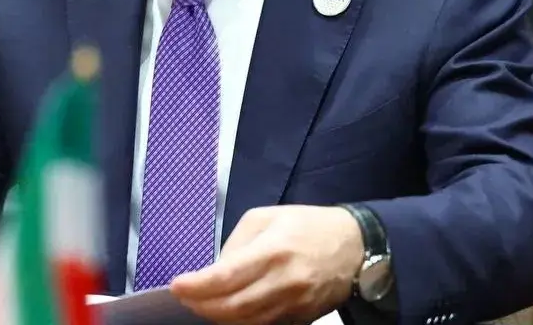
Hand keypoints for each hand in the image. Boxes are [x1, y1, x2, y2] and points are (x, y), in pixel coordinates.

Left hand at [170, 205, 362, 324]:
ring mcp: (295, 304)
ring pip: (247, 322)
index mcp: (273, 251)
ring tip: (201, 305)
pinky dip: (241, 322)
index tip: (177, 286)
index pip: (226, 276)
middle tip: (185, 298)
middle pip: (233, 307)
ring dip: (218, 317)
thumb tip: (215, 270)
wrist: (355, 246)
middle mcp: (284, 282)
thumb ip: (236, 243)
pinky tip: (227, 312)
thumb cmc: (307, 225)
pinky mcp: (301, 318)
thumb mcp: (265, 217)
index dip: (197, 286)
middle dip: (202, 306)